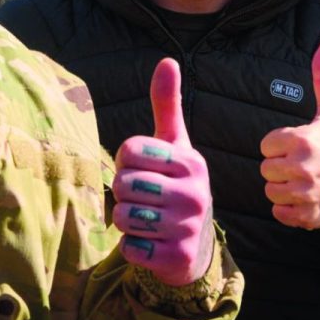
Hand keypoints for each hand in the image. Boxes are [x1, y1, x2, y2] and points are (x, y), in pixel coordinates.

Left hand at [112, 59, 212, 285]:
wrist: (196, 245)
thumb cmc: (176, 184)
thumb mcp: (174, 145)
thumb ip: (167, 104)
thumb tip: (167, 60)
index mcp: (191, 162)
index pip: (129, 151)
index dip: (126, 162)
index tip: (143, 169)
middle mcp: (195, 194)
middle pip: (124, 184)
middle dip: (123, 192)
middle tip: (142, 197)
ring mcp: (187, 228)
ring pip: (124, 216)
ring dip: (125, 221)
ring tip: (145, 219)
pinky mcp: (176, 258)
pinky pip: (130, 247)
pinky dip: (132, 246)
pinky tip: (150, 242)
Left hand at [259, 41, 319, 229]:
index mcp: (302, 140)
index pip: (266, 145)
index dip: (278, 144)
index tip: (296, 144)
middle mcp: (302, 168)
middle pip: (265, 170)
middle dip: (278, 166)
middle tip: (298, 163)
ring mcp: (306, 194)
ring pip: (271, 193)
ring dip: (282, 188)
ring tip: (301, 180)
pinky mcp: (309, 215)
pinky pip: (280, 214)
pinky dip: (288, 210)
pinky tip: (302, 198)